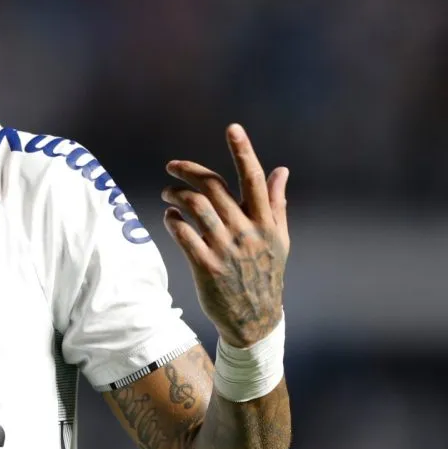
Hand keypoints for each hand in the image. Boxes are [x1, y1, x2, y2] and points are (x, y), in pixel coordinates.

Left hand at [161, 124, 289, 347]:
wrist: (255, 320)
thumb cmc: (266, 274)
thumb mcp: (278, 239)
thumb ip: (276, 203)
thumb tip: (281, 170)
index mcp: (267, 222)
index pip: (253, 179)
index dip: (243, 151)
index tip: (232, 128)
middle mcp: (247, 232)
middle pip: (214, 188)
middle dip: (189, 171)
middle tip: (172, 166)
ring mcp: (226, 249)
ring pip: (195, 207)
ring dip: (176, 194)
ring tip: (168, 193)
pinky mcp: (207, 266)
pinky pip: (183, 234)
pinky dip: (172, 220)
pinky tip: (169, 217)